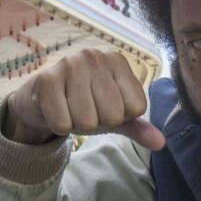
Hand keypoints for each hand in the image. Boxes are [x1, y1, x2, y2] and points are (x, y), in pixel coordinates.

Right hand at [4, 47, 164, 149]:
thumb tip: (161, 143)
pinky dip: (59, 126)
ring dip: (77, 124)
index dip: (121, 117)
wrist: (39, 100)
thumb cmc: (83, 104)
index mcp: (118, 62)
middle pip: (113, 116)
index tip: (105, 107)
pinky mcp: (47, 79)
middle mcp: (96, 57)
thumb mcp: (114, 115)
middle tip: (84, 109)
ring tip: (70, 109)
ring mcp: (70, 64)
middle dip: (98, 122)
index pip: (137, 108)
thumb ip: (138, 127)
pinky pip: (63, 123)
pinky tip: (54, 110)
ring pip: (87, 122)